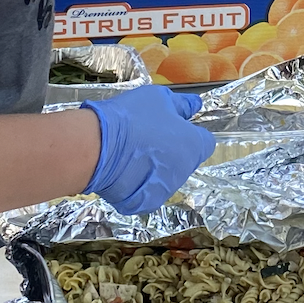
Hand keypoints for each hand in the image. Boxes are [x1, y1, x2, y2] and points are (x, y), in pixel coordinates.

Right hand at [83, 87, 215, 216]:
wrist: (97, 147)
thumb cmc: (131, 118)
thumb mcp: (159, 98)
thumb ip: (182, 105)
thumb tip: (196, 104)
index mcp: (194, 145)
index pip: (205, 142)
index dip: (191, 133)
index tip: (174, 127)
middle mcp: (185, 171)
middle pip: (185, 160)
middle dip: (172, 150)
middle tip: (148, 137)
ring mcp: (166, 190)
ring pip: (166, 177)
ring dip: (156, 168)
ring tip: (132, 153)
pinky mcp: (147, 203)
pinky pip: (148, 191)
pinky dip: (140, 184)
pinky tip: (124, 171)